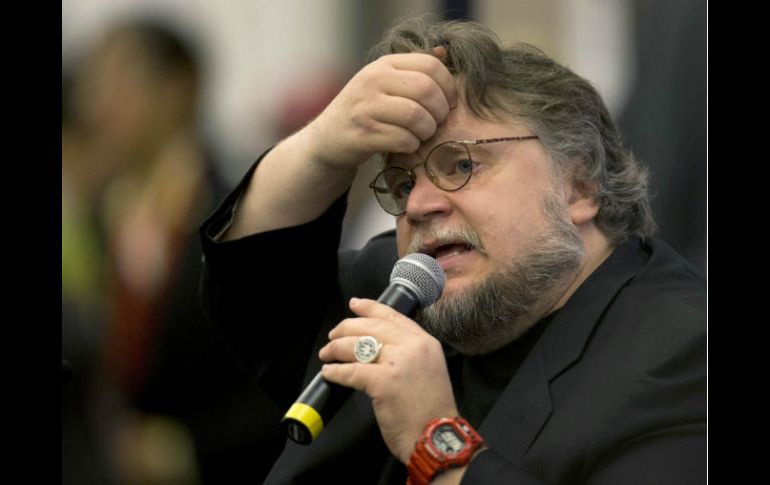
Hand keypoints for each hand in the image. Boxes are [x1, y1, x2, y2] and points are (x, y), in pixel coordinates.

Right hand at [303, 48, 456, 169]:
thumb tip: (444, 52)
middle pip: (426, 90)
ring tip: (422, 134)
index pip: (430, 65)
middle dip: (440, 111)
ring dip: (427, 131)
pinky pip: (403, 139)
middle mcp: (373, 81)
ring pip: (417, 117)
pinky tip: (407, 144)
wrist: (327, 138)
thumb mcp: (383, 82)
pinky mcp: (363, 134)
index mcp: (384, 65)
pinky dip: (412, 145)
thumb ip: (412, 69)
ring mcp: (366, 107)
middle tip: (437, 122)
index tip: (449, 103)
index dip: (448, 86)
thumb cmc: (364, 109)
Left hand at [319, 297, 458, 462]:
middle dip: (346, 328)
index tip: (355, 305)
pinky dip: (336, 372)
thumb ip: (409, 353)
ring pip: (357, 346)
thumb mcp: (428, 370)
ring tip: (327, 354)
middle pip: (371, 327)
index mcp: (425, 343)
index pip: (393, 316)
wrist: (437, 438)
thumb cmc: (431, 411)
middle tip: (333, 335)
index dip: (370, 308)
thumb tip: (378, 346)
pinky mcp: (383, 382)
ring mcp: (398, 363)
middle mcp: (413, 347)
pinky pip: (351, 371)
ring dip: (336, 349)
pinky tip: (329, 373)